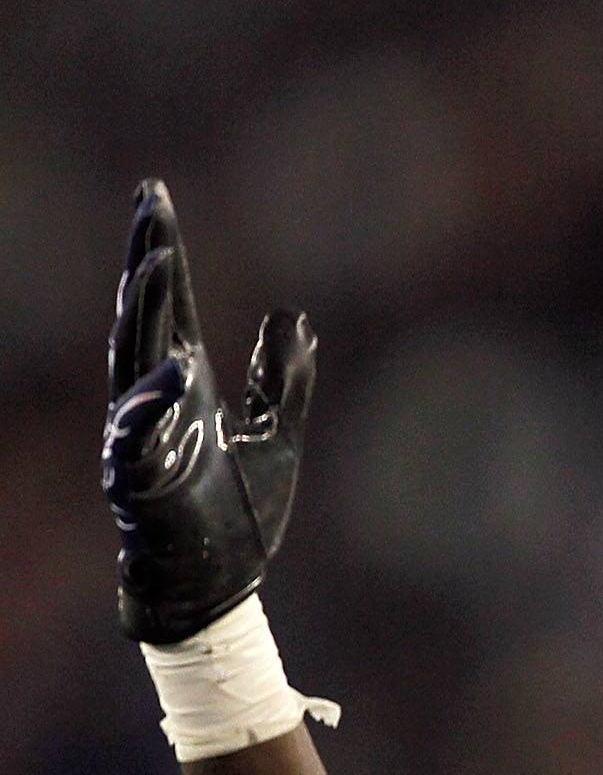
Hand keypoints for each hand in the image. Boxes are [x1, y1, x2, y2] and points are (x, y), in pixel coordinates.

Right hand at [102, 179, 316, 643]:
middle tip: (150, 204)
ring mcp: (143, 434)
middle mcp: (157, 398)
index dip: (164, 250)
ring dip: (144, 312)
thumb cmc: (239, 510)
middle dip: (146, 259)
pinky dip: (154, 401)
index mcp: (187, 383)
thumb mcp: (279, 435)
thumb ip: (285, 380)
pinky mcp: (140, 478)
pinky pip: (139, 434)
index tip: (154, 195)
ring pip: (133, 360)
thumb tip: (296, 318)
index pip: (173, 303)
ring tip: (155, 263)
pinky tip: (175, 367)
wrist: (222, 579)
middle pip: (147, 314)